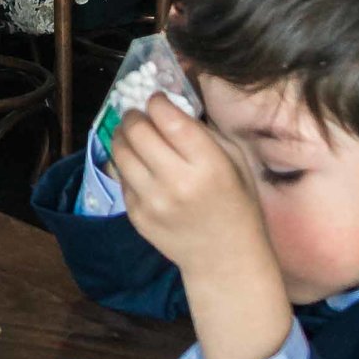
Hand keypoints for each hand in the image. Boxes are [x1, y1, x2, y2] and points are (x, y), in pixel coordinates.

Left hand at [110, 104, 292, 358]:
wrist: (225, 258)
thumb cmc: (238, 204)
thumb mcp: (237, 161)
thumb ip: (205, 132)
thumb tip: (172, 104)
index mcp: (207, 165)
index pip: (168, 119)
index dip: (158, 101)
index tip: (159, 100)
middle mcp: (175, 182)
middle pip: (137, 131)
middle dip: (135, 115)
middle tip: (140, 114)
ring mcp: (151, 201)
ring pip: (120, 152)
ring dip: (123, 136)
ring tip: (133, 133)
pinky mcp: (136, 216)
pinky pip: (121, 177)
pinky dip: (126, 165)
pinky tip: (140, 165)